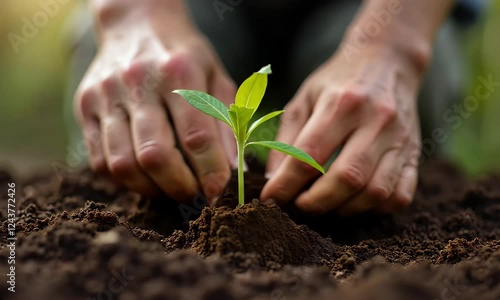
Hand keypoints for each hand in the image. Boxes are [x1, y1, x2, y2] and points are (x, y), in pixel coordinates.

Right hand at [74, 0, 235, 200]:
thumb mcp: (216, 76)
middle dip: (180, 187)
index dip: (210, 172)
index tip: (218, 190)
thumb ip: (227, 122)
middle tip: (195, 193)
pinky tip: (145, 175)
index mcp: (179, 71)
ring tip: (170, 187)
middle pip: (155, 155)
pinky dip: (126, 179)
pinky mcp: (84, 106)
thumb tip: (234, 172)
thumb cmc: (184, 55)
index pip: (196, 136)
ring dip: (152, 189)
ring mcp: (105, 94)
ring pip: (123, 164)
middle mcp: (138, 82)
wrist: (135, 23)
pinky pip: (100, 161)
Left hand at [262, 45, 422, 215]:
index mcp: (341, 103)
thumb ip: (286, 138)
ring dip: (345, 208)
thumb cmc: (338, 82)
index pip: (309, 155)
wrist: (388, 61)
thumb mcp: (304, 98)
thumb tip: (273, 180)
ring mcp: (400, 138)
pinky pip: (400, 194)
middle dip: (316, 202)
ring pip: (376, 191)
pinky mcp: (415, 153)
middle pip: (347, 178)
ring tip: (326, 203)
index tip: (270, 198)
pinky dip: (375, 207)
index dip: (286, 184)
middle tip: (299, 205)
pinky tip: (356, 199)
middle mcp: (375, 120)